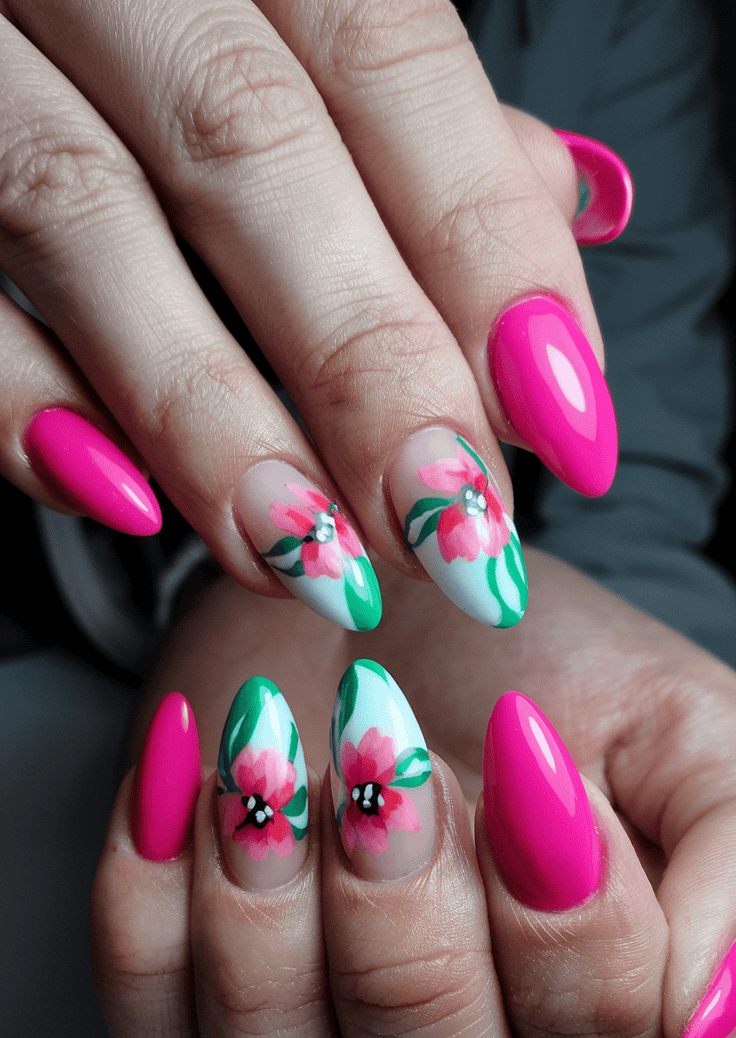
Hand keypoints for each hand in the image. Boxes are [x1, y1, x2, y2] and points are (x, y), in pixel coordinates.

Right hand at [1, 0, 622, 631]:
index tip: (567, 428)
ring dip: (212, 418)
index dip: (488, 253)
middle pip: (251, 147)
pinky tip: (123, 501)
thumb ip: (419, 121)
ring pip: (82, 212)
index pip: (388, 62)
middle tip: (449, 531)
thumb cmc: (167, 34)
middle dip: (368, 366)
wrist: (5, 6)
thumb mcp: (304, 29)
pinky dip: (23, 400)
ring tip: (313, 560)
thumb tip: (562, 209)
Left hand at [89, 552, 733, 1037]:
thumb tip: (702, 1029)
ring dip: (272, 938)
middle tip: (395, 768)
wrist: (375, 593)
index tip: (535, 771)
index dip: (584, 960)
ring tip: (272, 761)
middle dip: (415, 958)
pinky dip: (154, 897)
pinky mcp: (193, 1027)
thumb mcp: (678, 728)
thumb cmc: (529, 667)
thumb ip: (729, 869)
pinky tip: (193, 768)